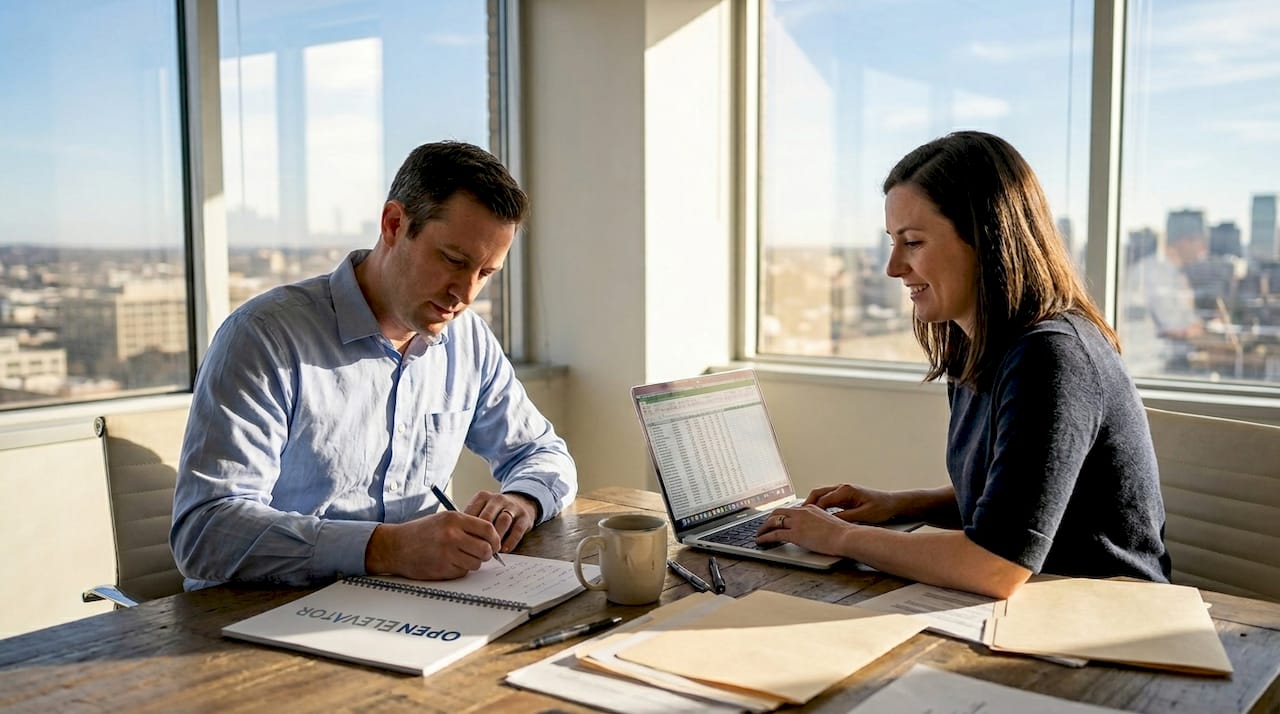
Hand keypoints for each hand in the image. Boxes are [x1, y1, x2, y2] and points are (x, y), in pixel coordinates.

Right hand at [364, 511, 501, 579]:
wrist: (396, 546)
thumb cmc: (421, 532)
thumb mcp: (444, 519)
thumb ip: (466, 526)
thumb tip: (491, 537)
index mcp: (454, 519)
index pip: (488, 529)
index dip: (495, 539)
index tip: (495, 544)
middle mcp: (452, 535)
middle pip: (485, 549)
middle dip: (487, 554)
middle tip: (482, 554)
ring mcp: (447, 553)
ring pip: (476, 563)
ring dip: (473, 562)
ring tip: (461, 557)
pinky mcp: (442, 568)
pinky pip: (463, 572)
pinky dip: (460, 569)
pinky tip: (449, 563)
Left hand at [464, 490, 537, 553]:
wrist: (521, 501)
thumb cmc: (495, 511)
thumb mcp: (481, 510)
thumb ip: (471, 522)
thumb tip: (459, 540)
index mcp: (483, 497)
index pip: (472, 513)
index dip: (468, 530)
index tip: (465, 543)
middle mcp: (497, 499)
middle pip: (487, 518)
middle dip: (481, 536)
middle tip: (477, 550)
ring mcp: (512, 506)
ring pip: (503, 521)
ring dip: (496, 538)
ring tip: (490, 551)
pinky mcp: (524, 516)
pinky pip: (517, 530)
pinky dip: (510, 542)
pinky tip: (504, 550)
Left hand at [755, 504, 848, 553]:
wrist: (846, 537)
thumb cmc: (843, 533)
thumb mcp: (829, 523)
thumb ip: (819, 524)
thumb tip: (815, 531)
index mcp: (810, 508)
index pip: (791, 509)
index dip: (781, 514)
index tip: (776, 519)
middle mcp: (802, 512)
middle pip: (778, 512)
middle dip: (768, 519)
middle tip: (764, 526)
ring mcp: (797, 522)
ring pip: (773, 522)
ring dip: (763, 528)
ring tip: (758, 534)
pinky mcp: (795, 534)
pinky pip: (774, 534)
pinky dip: (765, 537)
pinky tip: (761, 541)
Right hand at [802, 483, 901, 523]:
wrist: (893, 503)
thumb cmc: (881, 508)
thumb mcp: (863, 515)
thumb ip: (845, 517)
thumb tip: (829, 521)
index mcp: (846, 490)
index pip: (823, 499)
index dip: (812, 510)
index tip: (803, 518)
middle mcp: (842, 487)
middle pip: (818, 493)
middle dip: (806, 504)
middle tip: (796, 515)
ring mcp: (843, 490)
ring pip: (821, 495)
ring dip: (812, 504)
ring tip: (803, 515)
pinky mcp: (845, 495)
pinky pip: (828, 498)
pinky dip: (820, 505)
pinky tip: (817, 515)